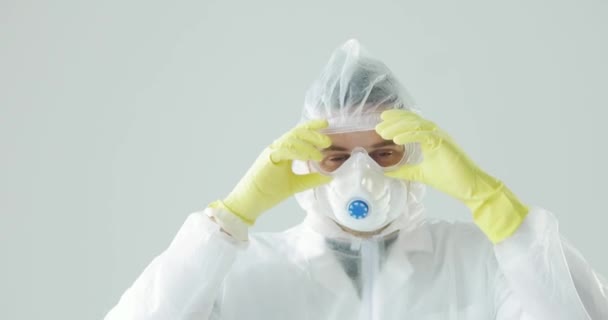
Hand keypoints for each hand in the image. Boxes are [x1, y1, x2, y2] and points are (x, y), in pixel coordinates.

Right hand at [211, 120, 331, 224]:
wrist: (250, 202)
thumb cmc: (269, 192)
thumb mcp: (296, 185)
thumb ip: (311, 179)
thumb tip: (330, 176)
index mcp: (284, 151)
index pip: (299, 134)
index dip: (312, 127)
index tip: (326, 124)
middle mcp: (278, 148)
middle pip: (297, 133)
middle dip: (313, 134)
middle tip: (327, 142)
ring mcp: (272, 152)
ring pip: (291, 139)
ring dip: (307, 144)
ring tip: (320, 154)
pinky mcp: (267, 159)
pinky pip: (284, 150)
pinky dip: (298, 152)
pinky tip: (309, 157)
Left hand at [375, 109, 527, 242]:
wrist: (469, 187)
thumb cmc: (449, 179)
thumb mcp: (419, 173)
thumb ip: (404, 170)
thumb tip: (386, 172)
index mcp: (431, 138)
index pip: (412, 122)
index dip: (397, 119)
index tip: (382, 120)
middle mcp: (436, 133)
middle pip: (412, 120)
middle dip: (394, 121)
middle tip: (378, 125)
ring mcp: (441, 137)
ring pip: (416, 125)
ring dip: (398, 127)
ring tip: (383, 132)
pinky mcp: (444, 143)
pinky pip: (423, 135)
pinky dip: (409, 135)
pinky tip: (396, 139)